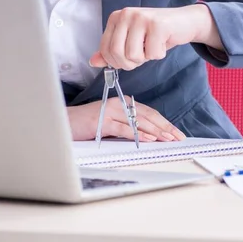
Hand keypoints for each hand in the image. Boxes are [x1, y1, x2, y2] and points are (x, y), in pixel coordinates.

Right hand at [67, 97, 186, 141]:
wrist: (65, 122)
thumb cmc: (88, 124)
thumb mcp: (112, 122)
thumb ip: (128, 125)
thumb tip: (149, 136)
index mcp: (124, 103)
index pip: (149, 112)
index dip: (164, 122)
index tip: (175, 132)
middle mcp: (120, 104)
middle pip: (148, 115)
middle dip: (165, 127)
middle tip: (177, 136)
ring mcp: (111, 112)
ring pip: (139, 121)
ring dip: (155, 131)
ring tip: (168, 138)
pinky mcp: (103, 121)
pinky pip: (124, 128)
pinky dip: (137, 134)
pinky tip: (148, 139)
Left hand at [89, 4, 222, 69]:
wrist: (185, 21)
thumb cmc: (157, 33)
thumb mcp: (131, 41)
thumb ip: (112, 51)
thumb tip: (93, 62)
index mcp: (116, 17)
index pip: (105, 50)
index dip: (117, 62)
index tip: (129, 57)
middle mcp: (126, 14)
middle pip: (117, 54)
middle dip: (131, 63)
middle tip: (143, 55)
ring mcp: (141, 18)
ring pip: (133, 56)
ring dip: (146, 58)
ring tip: (153, 46)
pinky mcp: (157, 25)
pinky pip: (152, 54)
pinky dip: (159, 54)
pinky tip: (163, 43)